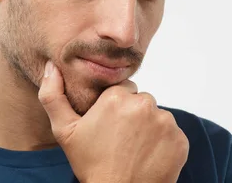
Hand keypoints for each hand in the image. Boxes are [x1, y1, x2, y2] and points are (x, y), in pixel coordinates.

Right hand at [38, 61, 188, 182]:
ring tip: (134, 149)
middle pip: (140, 101)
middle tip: (120, 138)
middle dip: (132, 115)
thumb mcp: (64, 131)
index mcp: (117, 97)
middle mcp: (144, 104)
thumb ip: (53, 96)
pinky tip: (148, 156)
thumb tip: (51, 66)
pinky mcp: (180, 140)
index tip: (108, 125)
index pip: (122, 89)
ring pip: (156, 116)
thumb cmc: (91, 164)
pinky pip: (171, 134)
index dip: (114, 107)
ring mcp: (165, 123)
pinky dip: (163, 143)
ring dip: (148, 128)